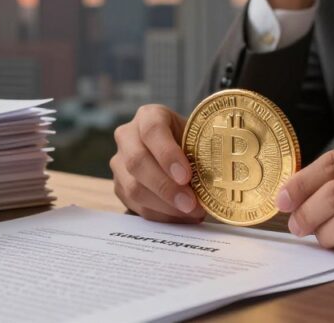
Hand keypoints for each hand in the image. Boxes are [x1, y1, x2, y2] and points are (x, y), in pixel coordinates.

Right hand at [110, 105, 205, 222]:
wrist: (176, 151)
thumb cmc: (190, 142)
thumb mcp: (197, 139)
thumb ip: (202, 154)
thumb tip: (214, 183)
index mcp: (149, 115)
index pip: (152, 130)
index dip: (167, 154)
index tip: (186, 176)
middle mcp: (127, 135)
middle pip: (137, 161)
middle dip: (166, 187)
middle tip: (190, 204)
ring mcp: (119, 161)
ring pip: (133, 187)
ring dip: (164, 205)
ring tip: (190, 213)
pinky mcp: (118, 186)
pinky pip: (135, 205)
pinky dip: (160, 215)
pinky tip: (180, 217)